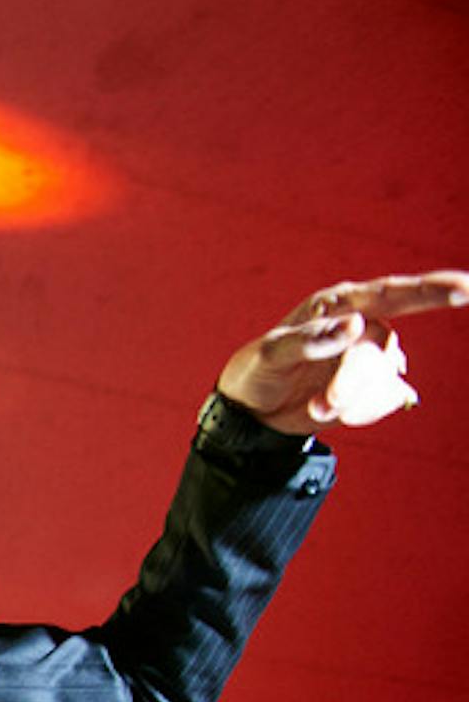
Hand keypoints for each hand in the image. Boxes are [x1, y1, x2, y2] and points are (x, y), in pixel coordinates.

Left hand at [218, 270, 468, 432]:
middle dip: (352, 384)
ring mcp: (370, 355)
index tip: (467, 288)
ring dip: (353, 401)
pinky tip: (339, 413)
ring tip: (318, 411)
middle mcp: (361, 324)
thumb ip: (310, 338)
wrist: (253, 408)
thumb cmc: (257, 369)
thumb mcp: (271, 354)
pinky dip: (365, 411)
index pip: (390, 293)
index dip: (431, 290)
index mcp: (337, 305)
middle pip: (379, 351)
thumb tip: (354, 323)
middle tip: (322, 409)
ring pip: (385, 377)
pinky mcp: (373, 384)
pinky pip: (388, 397)